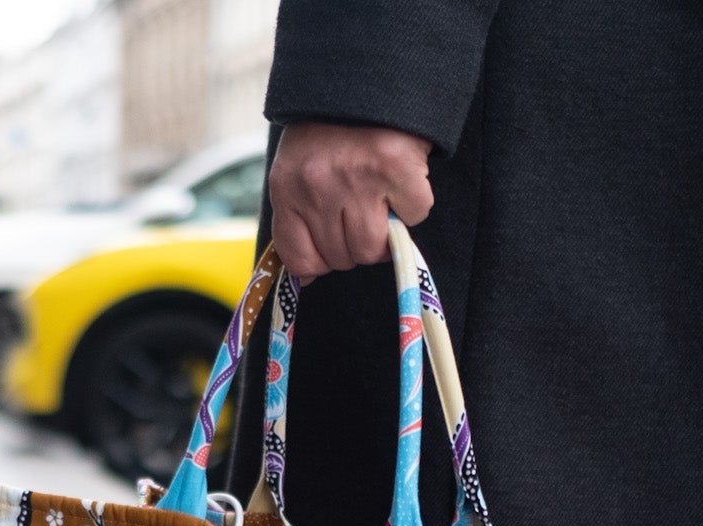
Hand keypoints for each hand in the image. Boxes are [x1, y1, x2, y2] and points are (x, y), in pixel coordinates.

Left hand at [268, 123, 433, 282]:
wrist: (367, 73)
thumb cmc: (330, 128)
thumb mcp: (296, 169)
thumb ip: (296, 220)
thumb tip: (307, 276)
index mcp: (287, 188)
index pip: (301, 260)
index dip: (321, 263)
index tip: (332, 247)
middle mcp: (317, 187)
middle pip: (342, 258)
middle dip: (355, 243)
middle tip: (361, 209)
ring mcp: (357, 180)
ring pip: (375, 248)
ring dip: (385, 231)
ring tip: (381, 198)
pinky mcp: (396, 170)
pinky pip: (414, 216)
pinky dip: (414, 203)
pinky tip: (402, 177)